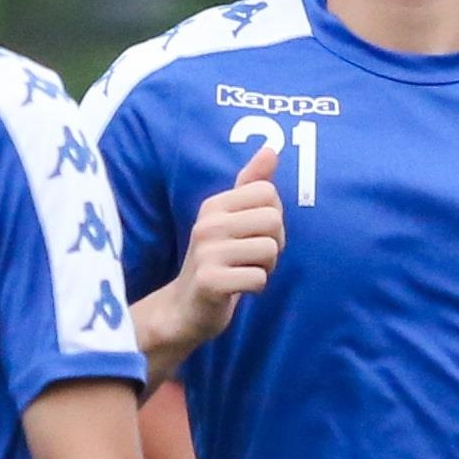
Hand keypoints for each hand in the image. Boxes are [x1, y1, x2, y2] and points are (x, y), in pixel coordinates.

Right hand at [165, 147, 284, 351]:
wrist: (185, 308)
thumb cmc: (217, 260)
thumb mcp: (230, 218)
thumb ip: (250, 184)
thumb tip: (271, 149)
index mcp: (214, 204)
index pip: (268, 193)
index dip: (273, 216)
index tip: (255, 233)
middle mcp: (207, 223)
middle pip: (274, 220)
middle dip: (274, 243)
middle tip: (253, 257)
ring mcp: (207, 252)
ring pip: (270, 250)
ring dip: (266, 267)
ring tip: (243, 271)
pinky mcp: (210, 281)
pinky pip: (258, 278)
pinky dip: (256, 287)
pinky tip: (237, 288)